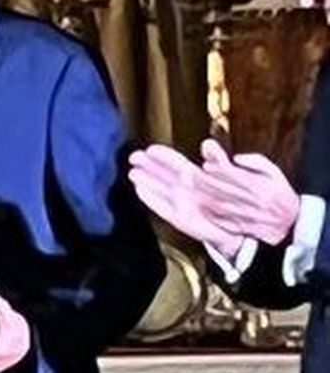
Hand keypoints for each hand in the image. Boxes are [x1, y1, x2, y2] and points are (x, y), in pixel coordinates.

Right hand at [128, 143, 246, 258]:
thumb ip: (217, 159)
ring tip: (132, 172)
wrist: (240, 228)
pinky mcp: (179, 218)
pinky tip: (139, 190)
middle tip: (133, 156)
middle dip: (147, 165)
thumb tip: (206, 143)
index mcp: (196, 177)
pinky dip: (150, 199)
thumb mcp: (229, 175)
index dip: (162, 154)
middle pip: (162, 174)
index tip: (150, 148)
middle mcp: (185, 189)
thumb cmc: (235, 201)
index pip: (175, 162)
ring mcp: (180, 203)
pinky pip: (161, 207)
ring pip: (158, 189)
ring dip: (145, 180)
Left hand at [195, 139, 299, 246]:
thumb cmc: (280, 194)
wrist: (292, 222)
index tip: (206, 166)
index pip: (235, 175)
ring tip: (194, 192)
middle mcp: (252, 200)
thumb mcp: (275, 173)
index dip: (219, 170)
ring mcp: (247, 215)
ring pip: (222, 206)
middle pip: (225, 190)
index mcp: (259, 185)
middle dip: (207, 183)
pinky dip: (213, 216)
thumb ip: (257, 162)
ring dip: (207, 199)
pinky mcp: (243, 227)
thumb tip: (236, 158)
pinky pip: (224, 222)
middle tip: (192, 177)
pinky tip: (202, 210)